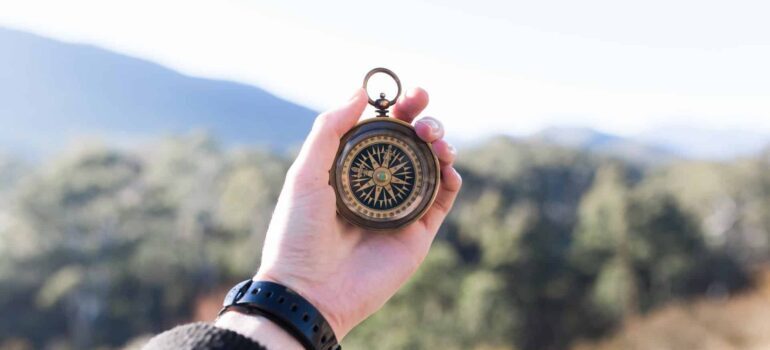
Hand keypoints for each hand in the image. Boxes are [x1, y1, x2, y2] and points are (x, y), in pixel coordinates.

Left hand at [254, 87, 461, 338]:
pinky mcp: (418, 232)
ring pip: (432, 166)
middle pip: (412, 144)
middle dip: (424, 120)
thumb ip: (330, 130)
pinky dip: (451, 178)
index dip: (398, 109)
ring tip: (435, 139)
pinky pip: (443, 199)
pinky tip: (447, 166)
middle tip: (423, 114)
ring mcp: (400, 208)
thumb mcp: (305, 174)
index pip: (382, 130)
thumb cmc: (298, 233)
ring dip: (440, 144)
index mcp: (351, 169)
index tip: (409, 94)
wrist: (310, 290)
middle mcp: (378, 185)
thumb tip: (360, 91)